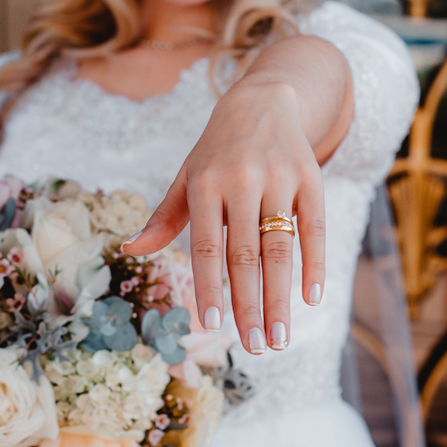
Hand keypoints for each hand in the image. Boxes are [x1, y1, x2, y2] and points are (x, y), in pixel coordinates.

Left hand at [121, 36, 352, 354]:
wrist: (263, 99)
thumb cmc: (217, 150)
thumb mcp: (187, 176)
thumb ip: (165, 217)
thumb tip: (131, 248)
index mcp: (206, 183)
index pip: (208, 244)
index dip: (210, 285)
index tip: (212, 324)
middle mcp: (242, 180)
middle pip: (247, 254)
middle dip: (250, 305)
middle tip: (254, 346)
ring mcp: (280, 178)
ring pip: (280, 247)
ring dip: (281, 297)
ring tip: (279, 337)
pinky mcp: (311, 177)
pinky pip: (315, 228)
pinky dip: (315, 263)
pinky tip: (312, 298)